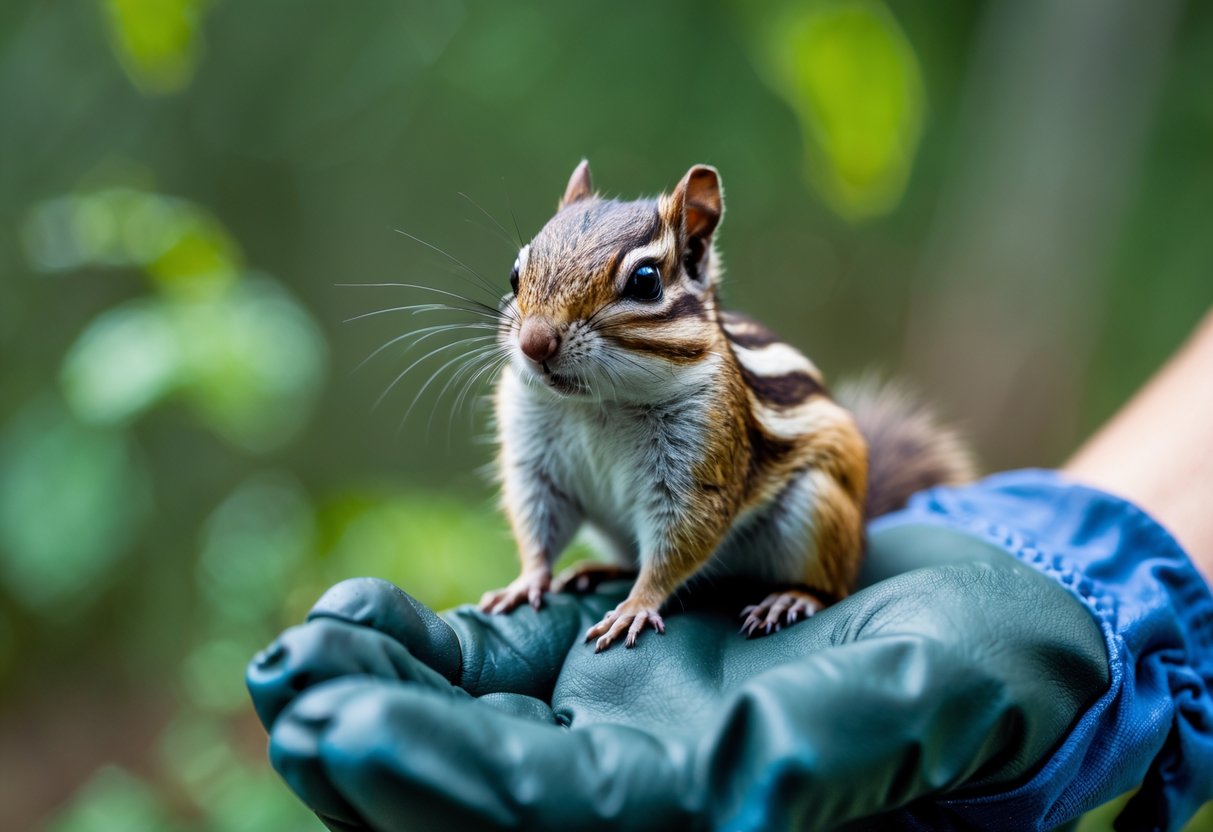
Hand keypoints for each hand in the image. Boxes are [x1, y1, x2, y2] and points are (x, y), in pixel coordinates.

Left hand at [246, 521, 1107, 830]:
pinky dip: (424, 652)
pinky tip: (359, 616)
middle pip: (471, 786)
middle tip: (285, 691)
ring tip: (292, 651)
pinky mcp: (602, 672)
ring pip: (465, 728)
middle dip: (372, 746)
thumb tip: (744, 807)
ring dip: (376, 692)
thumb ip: (820, 755)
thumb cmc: (944, 672)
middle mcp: (629, 778)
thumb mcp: (900, 705)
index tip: (339, 733)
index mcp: (686, 802)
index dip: (437, 782)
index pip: (537, 813)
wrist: (951, 627)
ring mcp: (607, 728)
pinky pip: (492, 673)